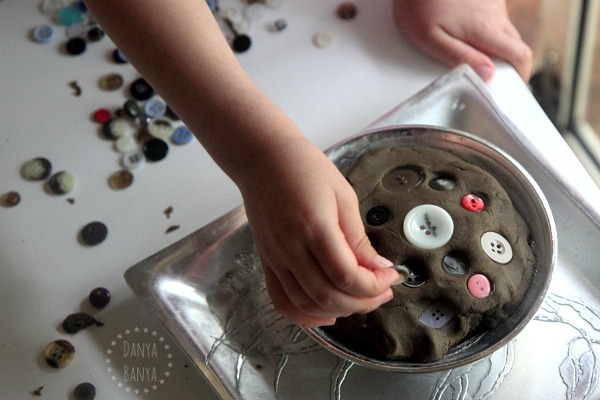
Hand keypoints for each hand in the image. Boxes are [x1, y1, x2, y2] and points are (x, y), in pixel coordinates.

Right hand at [238, 136, 399, 327]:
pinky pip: (281, 300)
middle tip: (382, 291)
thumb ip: (358, 238)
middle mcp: (290, 247)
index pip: (346, 275)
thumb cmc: (303, 167)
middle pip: (328, 296)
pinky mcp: (267, 261)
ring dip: (338, 311)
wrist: (262, 158)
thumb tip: (378, 268)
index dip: (374, 285)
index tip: (391, 276)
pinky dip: (303, 316)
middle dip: (362, 302)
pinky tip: (325, 313)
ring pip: (306, 304)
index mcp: (314, 227)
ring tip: (359, 299)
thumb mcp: (343, 195)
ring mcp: (275, 257)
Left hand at [393, 0, 531, 80]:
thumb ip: (461, 57)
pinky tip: (466, 28)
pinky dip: (488, 27)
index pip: (521, 55)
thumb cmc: (419, 5)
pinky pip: (495, 16)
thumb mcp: (431, 39)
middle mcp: (495, 14)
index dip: (522, 73)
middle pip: (515, 44)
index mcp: (485, 29)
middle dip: (507, 62)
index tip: (514, 85)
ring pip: (504, 30)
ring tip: (471, 49)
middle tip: (490, 74)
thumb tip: (488, 74)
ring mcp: (493, 2)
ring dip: (496, 43)